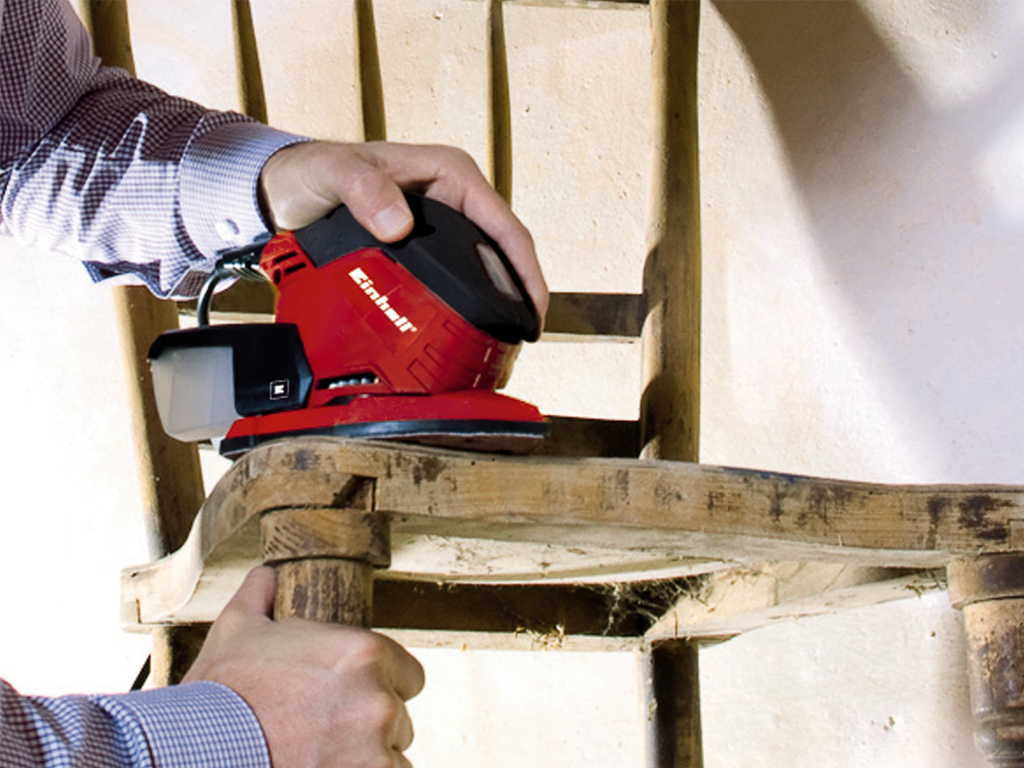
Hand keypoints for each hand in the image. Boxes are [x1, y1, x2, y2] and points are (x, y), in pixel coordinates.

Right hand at [184, 566, 424, 767]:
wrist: (193, 753)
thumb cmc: (217, 698)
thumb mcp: (236, 631)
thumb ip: (261, 596)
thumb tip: (266, 576)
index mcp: (364, 652)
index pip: (408, 674)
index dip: (379, 686)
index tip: (347, 698)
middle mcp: (378, 701)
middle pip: (397, 719)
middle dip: (367, 726)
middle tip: (322, 732)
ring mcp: (375, 751)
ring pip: (392, 758)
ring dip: (365, 759)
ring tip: (318, 756)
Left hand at [259, 141, 548, 319]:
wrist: (286, 190)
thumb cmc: (314, 172)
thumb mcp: (336, 174)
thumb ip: (364, 192)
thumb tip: (399, 225)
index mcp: (451, 174)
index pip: (504, 225)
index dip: (526, 270)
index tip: (533, 308)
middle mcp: (455, 198)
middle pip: (503, 251)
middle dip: (520, 293)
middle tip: (522, 338)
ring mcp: (443, 223)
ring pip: (486, 266)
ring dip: (498, 301)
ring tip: (504, 343)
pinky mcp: (427, 246)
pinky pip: (461, 276)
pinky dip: (472, 302)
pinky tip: (470, 329)